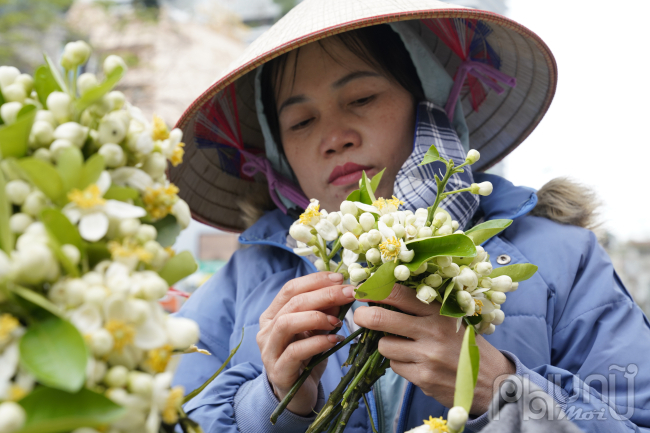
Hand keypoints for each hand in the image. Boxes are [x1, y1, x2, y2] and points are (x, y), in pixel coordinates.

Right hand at [257, 272, 355, 415]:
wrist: (299, 395)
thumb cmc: (308, 358)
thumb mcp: (317, 330)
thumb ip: (326, 310)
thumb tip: (343, 290)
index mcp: (273, 315)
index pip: (290, 289)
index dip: (315, 280)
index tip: (339, 278)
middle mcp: (266, 330)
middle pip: (292, 304)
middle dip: (323, 295)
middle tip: (348, 293)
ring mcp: (269, 351)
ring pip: (286, 323)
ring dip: (316, 317)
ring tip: (337, 321)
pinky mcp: (278, 371)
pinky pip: (295, 351)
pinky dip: (317, 342)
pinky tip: (334, 340)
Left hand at [353, 284, 514, 414]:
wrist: (491, 380)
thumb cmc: (465, 343)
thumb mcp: (451, 318)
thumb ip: (422, 308)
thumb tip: (383, 295)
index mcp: (438, 311)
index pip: (398, 294)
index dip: (374, 290)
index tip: (362, 290)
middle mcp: (431, 331)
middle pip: (380, 319)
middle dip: (363, 316)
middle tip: (360, 315)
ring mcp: (427, 356)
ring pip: (384, 345)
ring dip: (386, 344)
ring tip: (400, 344)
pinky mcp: (423, 378)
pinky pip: (394, 365)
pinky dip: (398, 363)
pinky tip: (414, 362)